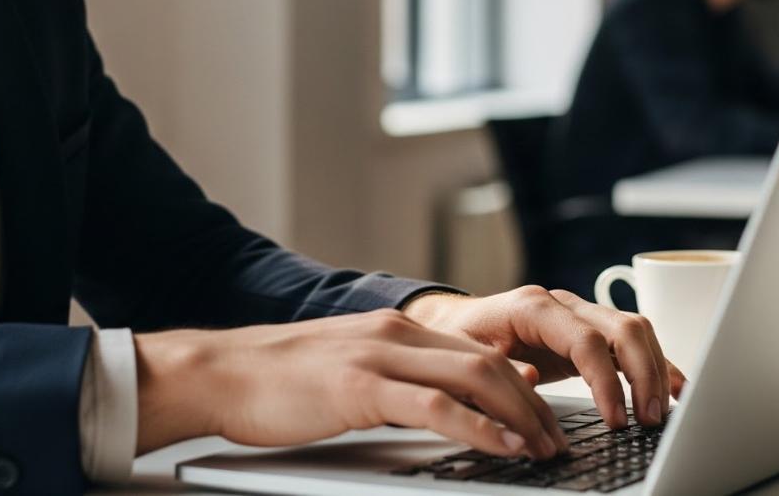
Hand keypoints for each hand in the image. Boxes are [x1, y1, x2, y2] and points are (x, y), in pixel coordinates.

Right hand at [134, 309, 571, 459]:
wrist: (220, 374)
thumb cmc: (277, 384)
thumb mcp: (350, 375)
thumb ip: (396, 383)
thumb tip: (444, 409)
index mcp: (396, 331)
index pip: (479, 354)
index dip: (523, 388)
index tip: (546, 421)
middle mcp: (396, 334)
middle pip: (490, 363)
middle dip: (535, 405)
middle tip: (558, 442)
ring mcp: (379, 356)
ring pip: (475, 377)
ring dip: (519, 416)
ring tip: (543, 448)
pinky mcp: (361, 386)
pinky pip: (436, 405)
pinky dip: (479, 426)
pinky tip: (503, 446)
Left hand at [401, 286, 683, 428]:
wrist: (454, 323)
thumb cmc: (458, 339)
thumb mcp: (466, 357)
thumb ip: (498, 368)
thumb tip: (531, 379)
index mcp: (533, 308)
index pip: (587, 340)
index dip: (607, 381)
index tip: (615, 419)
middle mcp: (563, 304)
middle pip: (622, 328)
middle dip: (643, 375)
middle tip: (648, 419)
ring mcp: (579, 314)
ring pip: (634, 330)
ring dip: (655, 369)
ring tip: (662, 411)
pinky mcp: (589, 331)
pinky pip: (632, 341)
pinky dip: (656, 362)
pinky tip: (674, 386)